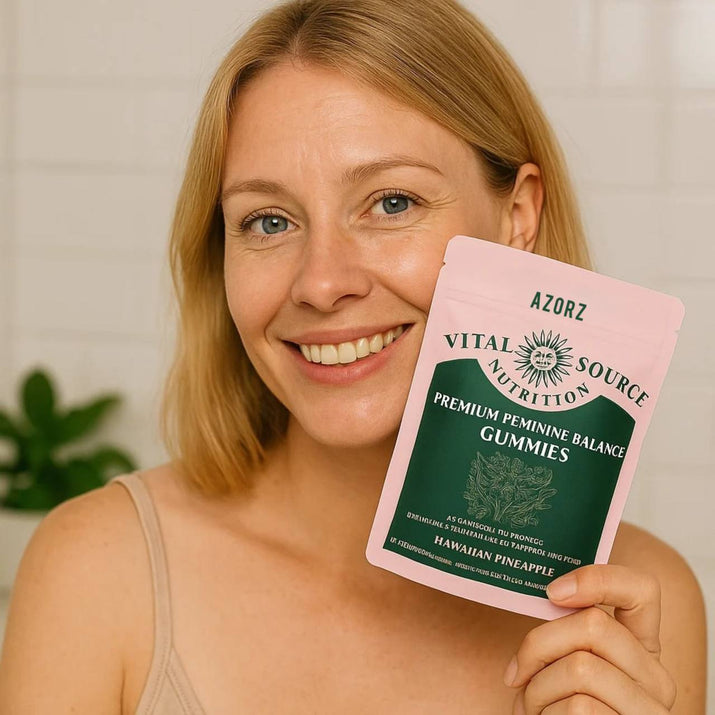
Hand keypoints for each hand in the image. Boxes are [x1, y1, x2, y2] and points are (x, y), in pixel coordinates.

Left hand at [503, 564, 676, 713]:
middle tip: (518, 673)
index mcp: (638, 647)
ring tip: (533, 707)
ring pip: (580, 668)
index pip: (641, 590)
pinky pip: (579, 709)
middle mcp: (655, 678)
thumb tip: (552, 593)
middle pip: (593, 625)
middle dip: (538, 645)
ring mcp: (650, 711)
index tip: (552, 592)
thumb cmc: (555, 712)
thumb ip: (568, 633)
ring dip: (537, 689)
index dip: (597, 578)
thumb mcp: (562, 666)